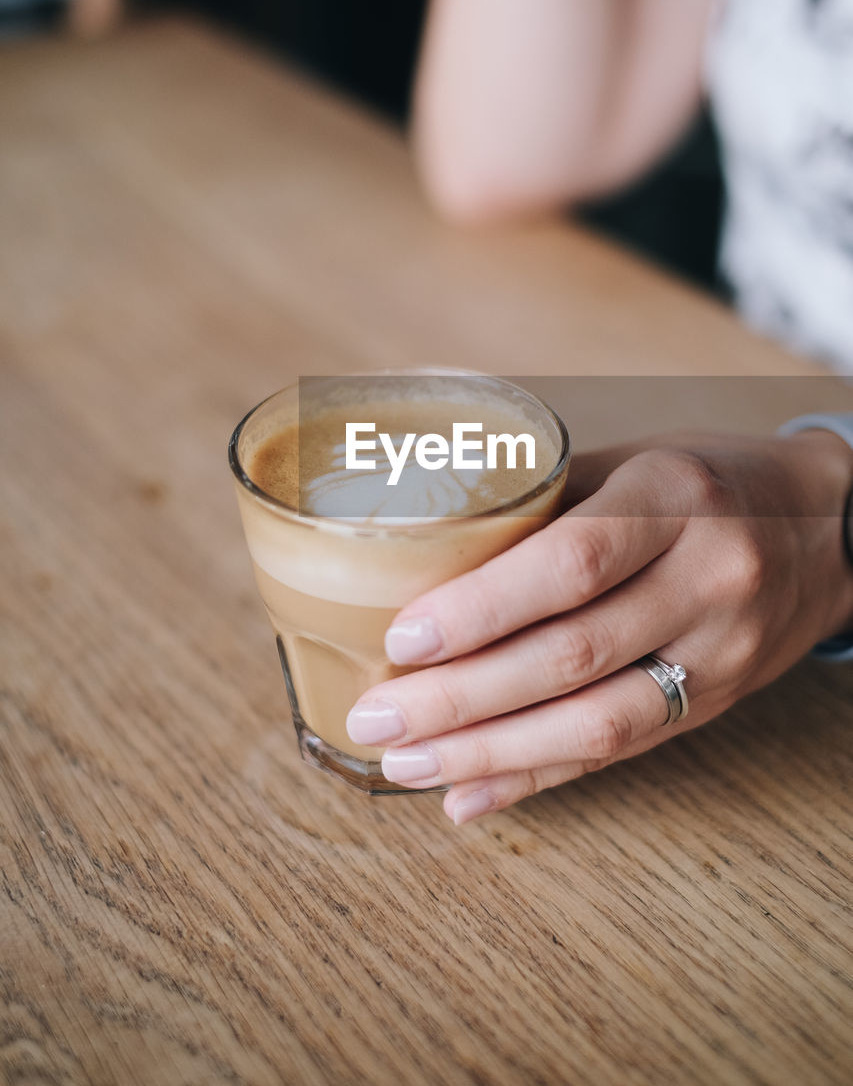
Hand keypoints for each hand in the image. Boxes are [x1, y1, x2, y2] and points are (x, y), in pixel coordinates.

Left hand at [345, 430, 852, 822]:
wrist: (829, 530)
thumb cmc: (706, 481)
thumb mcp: (631, 462)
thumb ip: (542, 507)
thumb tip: (423, 554)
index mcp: (675, 499)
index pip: (569, 565)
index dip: (481, 610)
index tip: (401, 641)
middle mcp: (707, 580)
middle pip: (573, 658)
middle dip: (461, 700)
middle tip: (375, 720)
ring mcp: (719, 652)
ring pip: (597, 724)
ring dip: (489, 755)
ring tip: (403, 767)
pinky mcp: (717, 704)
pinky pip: (621, 753)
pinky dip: (538, 779)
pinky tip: (469, 796)